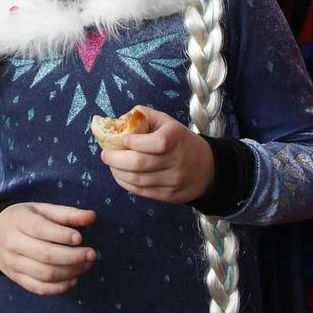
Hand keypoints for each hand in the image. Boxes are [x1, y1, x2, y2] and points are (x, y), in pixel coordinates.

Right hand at [0, 202, 97, 295]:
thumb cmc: (24, 219)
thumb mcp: (42, 209)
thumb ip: (67, 213)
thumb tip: (92, 216)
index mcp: (20, 221)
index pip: (41, 230)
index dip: (62, 236)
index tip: (80, 238)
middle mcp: (13, 243)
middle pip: (45, 255)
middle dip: (72, 257)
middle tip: (91, 254)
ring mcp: (13, 264)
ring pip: (44, 274)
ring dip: (70, 272)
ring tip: (86, 265)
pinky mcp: (16, 278)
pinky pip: (39, 288)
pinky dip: (59, 288)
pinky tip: (73, 279)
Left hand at [98, 105, 214, 203]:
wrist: (207, 169)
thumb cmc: (181, 141)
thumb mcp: (167, 122)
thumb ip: (144, 116)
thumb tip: (119, 120)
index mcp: (176, 139)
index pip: (155, 143)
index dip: (134, 142)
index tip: (122, 138)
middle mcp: (176, 161)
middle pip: (140, 164)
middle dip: (116, 159)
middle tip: (105, 154)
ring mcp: (172, 181)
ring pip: (137, 180)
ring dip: (117, 172)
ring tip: (111, 164)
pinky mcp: (167, 196)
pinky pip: (141, 191)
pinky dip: (125, 183)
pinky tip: (120, 175)